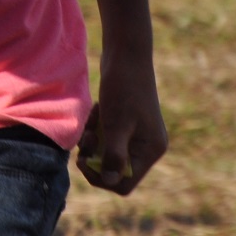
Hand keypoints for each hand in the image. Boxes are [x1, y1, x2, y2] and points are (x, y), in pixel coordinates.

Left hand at [76, 53, 167, 195]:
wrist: (125, 53)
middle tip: (86, 138)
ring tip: (91, 121)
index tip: (84, 160)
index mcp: (151, 150)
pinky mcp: (126, 123)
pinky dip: (96, 129)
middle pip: (114, 170)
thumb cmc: (123, 87)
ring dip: (93, 142)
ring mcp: (137, 135)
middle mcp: (147, 146)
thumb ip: (114, 154)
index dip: (101, 176)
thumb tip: (110, 180)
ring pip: (107, 154)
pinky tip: (96, 111)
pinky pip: (106, 138)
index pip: (124, 182)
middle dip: (95, 157)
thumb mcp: (116, 123)